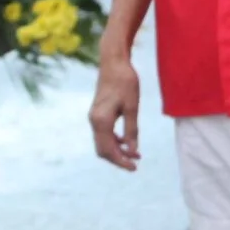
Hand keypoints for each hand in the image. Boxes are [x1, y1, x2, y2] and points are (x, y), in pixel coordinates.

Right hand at [89, 39, 142, 171]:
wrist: (113, 61)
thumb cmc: (125, 82)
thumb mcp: (132, 107)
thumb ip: (131, 131)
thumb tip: (133, 151)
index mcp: (101, 121)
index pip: (108, 150)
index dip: (121, 161)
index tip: (134, 168)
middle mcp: (94, 120)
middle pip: (102, 150)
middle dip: (118, 159)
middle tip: (135, 164)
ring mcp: (94, 116)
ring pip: (103, 142)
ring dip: (117, 150)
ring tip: (135, 155)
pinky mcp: (98, 112)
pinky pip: (103, 133)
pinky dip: (114, 141)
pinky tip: (127, 141)